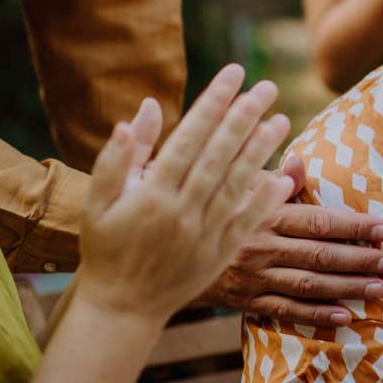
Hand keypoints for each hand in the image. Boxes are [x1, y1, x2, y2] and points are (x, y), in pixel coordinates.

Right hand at [77, 65, 293, 325]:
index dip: (213, 104)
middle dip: (244, 118)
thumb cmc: (105, 248)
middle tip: (266, 86)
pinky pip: (246, 223)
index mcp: (150, 193)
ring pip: (237, 184)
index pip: (188, 137)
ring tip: (280, 120)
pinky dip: (265, 201)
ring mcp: (202, 234)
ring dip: (261, 151)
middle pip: (218, 155)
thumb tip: (141, 109)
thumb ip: (119, 156)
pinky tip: (284, 177)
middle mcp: (180, 211)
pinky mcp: (219, 255)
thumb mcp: (98, 202)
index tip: (233, 73)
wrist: (120, 308)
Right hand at [198, 155, 382, 326]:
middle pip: (319, 255)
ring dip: (347, 287)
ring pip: (309, 285)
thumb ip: (274, 179)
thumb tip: (300, 161)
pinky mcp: (247, 302)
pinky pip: (287, 311)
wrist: (166, 247)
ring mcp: (254, 277)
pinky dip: (317, 315)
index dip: (353, 226)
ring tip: (379, 287)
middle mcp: (261, 247)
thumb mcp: (238, 185)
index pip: (318, 221)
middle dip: (359, 259)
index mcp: (264, 215)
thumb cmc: (216, 209)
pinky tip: (346, 316)